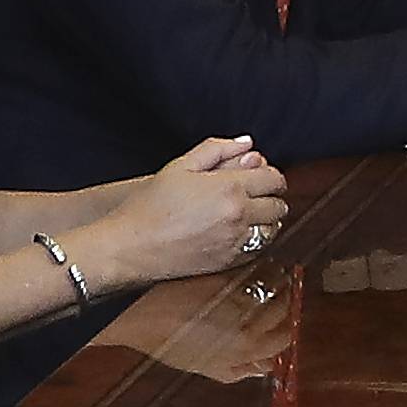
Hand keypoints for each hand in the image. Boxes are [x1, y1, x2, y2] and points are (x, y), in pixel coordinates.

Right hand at [64, 137, 288, 296]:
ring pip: (272, 229)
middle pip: (279, 204)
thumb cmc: (148, 206)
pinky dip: (256, 240)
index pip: (275, 179)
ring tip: (247, 214)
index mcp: (229, 188)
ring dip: (266, 220)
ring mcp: (235, 242)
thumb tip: (246, 143)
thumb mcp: (180, 166)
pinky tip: (238, 233)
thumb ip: (217, 149)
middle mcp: (238, 216)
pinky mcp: (228, 262)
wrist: (128, 248)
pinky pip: (259, 250)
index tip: (261, 176)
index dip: (271, 176)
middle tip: (254, 195)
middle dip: (270, 197)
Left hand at [98, 270, 293, 383]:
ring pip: (280, 287)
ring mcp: (245, 296)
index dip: (283, 332)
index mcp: (245, 349)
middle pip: (287, 311)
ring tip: (268, 282)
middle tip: (275, 301)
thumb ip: (237, 369)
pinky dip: (265, 269)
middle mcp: (251, 322)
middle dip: (284, 306)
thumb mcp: (205, 367)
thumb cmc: (168, 341)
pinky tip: (255, 270)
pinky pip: (264, 269)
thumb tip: (263, 366)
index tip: (280, 325)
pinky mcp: (236, 273)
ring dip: (278, 284)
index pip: (285, 338)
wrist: (144, 310)